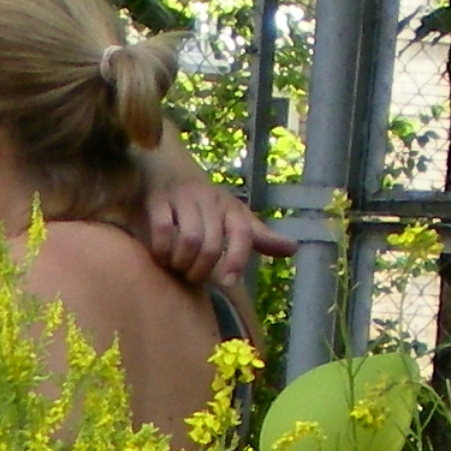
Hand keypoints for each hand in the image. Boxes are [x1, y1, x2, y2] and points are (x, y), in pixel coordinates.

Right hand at [143, 177, 290, 290]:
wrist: (167, 166)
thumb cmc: (205, 202)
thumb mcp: (234, 216)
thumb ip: (259, 236)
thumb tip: (293, 249)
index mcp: (231, 207)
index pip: (242, 233)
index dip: (237, 259)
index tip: (230, 284)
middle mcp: (209, 200)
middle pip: (211, 244)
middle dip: (201, 269)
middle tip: (193, 277)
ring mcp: (182, 198)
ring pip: (189, 239)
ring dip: (181, 261)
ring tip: (177, 267)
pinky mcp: (157, 200)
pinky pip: (162, 229)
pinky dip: (162, 249)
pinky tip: (161, 257)